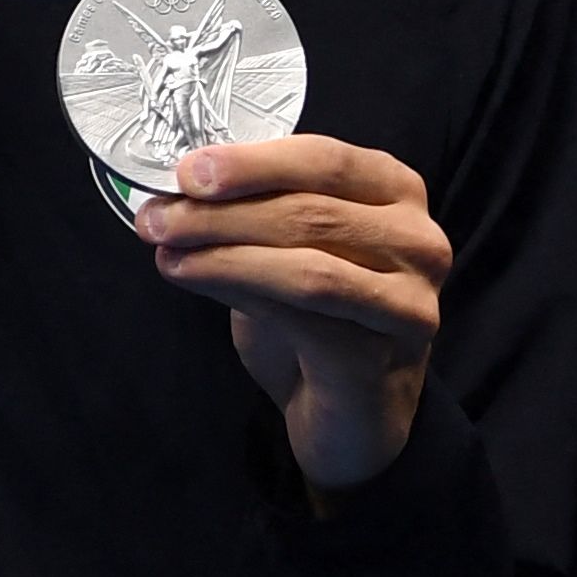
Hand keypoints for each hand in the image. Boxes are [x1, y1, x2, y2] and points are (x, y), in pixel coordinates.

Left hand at [133, 135, 445, 497]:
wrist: (351, 416)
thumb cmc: (318, 324)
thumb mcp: (287, 253)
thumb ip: (255, 217)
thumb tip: (178, 197)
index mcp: (397, 192)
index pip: (325, 159)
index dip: (253, 163)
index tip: (187, 172)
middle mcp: (418, 239)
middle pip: (311, 209)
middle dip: (222, 210)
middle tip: (158, 216)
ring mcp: (410, 297)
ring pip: (307, 258)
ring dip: (224, 248)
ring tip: (165, 246)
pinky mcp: (385, 351)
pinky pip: (304, 309)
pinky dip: (237, 285)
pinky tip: (191, 277)